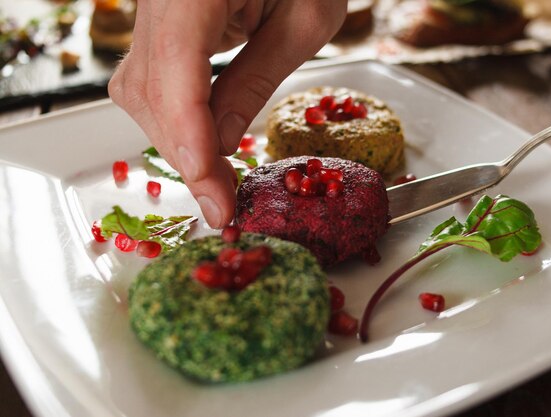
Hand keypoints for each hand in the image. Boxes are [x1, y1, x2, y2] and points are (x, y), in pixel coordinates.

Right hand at [109, 0, 346, 227]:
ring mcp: (151, 6)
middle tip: (223, 201)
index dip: (191, 144)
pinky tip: (204, 139)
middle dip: (186, 154)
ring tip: (218, 176)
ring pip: (139, 90)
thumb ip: (255, 82)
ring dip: (177, 140)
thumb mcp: (303, 22)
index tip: (216, 197)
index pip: (175, 73)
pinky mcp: (158, 20)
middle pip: (149, 91)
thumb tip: (217, 146)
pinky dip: (175, 116)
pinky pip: (149, 77)